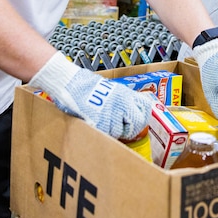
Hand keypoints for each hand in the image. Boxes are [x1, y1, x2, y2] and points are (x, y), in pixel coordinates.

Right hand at [29, 52, 155, 139]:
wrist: (72, 83)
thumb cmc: (88, 85)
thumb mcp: (113, 89)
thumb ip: (124, 99)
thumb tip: (133, 111)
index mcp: (126, 94)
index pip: (146, 108)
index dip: (143, 116)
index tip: (137, 120)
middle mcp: (122, 103)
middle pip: (137, 123)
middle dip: (131, 129)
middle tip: (123, 129)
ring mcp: (112, 113)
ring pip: (120, 131)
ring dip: (113, 130)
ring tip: (104, 122)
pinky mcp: (99, 122)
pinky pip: (106, 134)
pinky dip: (102, 132)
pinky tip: (97, 125)